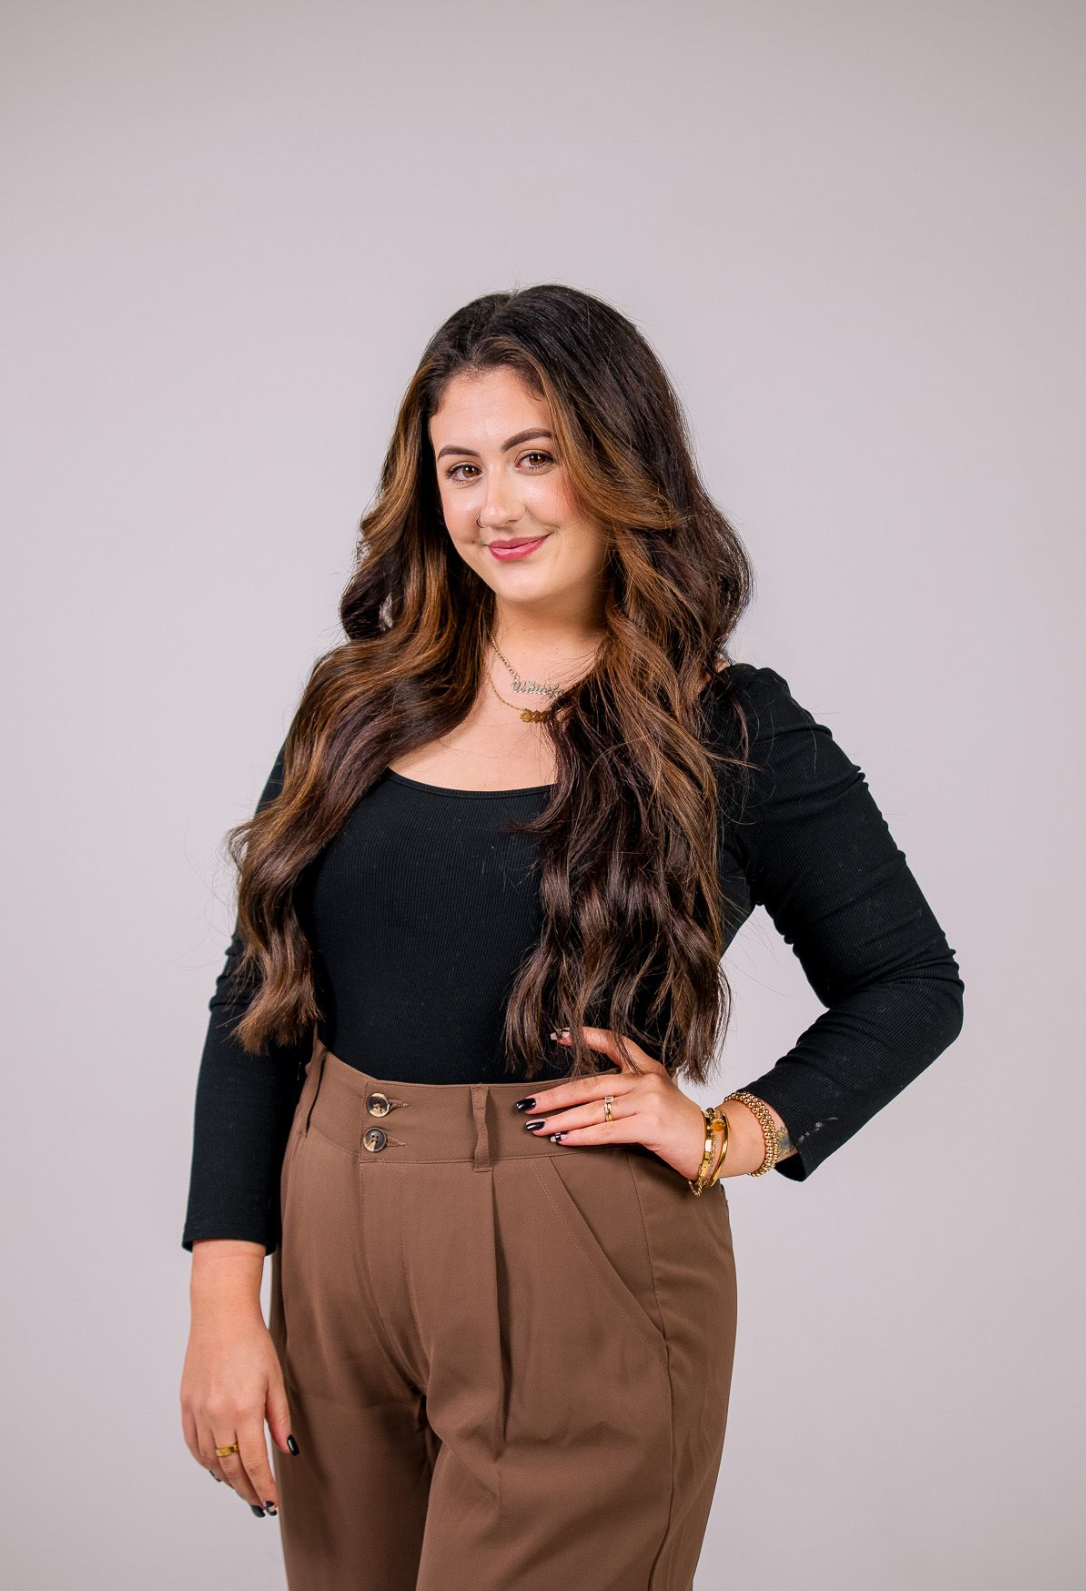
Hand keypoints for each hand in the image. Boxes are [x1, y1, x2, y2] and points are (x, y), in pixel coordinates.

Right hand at [180, 1265, 292, 1515]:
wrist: (221, 1314)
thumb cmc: (253, 1342)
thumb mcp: (275, 1378)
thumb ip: (279, 1418)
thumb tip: (284, 1450)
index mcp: (243, 1409)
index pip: (253, 1462)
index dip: (263, 1487)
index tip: (271, 1502)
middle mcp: (217, 1414)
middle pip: (230, 1467)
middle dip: (246, 1489)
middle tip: (258, 1504)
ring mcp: (198, 1410)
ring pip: (210, 1459)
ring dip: (226, 1478)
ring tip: (241, 1488)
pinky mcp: (186, 1403)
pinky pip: (193, 1443)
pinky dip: (205, 1460)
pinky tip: (216, 1467)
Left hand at [519, 1026, 715, 1182]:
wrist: (714, 1145)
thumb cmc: (681, 1127)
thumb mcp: (659, 1097)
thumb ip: (629, 1092)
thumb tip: (584, 1100)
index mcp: (649, 1069)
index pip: (615, 1043)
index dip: (585, 1036)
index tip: (556, 1034)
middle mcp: (647, 1080)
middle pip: (590, 1084)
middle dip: (554, 1096)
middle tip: (527, 1104)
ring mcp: (650, 1101)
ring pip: (594, 1109)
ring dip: (560, 1120)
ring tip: (536, 1127)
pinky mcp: (652, 1125)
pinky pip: (608, 1130)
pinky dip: (581, 1136)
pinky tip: (562, 1139)